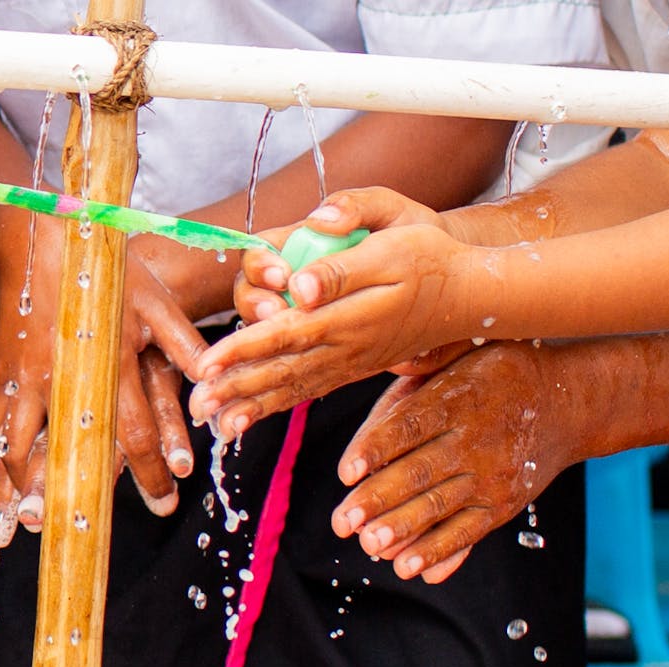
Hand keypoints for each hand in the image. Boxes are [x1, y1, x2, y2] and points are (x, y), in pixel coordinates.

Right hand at [0, 240, 211, 547]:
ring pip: (20, 447)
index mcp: (110, 361)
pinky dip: (0, 456)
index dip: (151, 472)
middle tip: (83, 530)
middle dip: (77, 497)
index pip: (134, 431)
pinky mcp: (2, 372)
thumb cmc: (105, 269)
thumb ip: (185, 344)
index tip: (166, 503)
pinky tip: (3, 482)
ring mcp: (27, 376)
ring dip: (21, 489)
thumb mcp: (156, 300)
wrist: (39, 235)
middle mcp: (66, 377)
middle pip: (69, 452)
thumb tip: (215, 381)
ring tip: (23, 526)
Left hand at [191, 189, 490, 436]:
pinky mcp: (355, 366)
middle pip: (282, 369)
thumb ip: (345, 265)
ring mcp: (352, 360)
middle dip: (235, 387)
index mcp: (351, 314)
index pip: (287, 334)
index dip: (244, 349)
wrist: (473, 293)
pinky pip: (310, 389)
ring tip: (215, 424)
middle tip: (195, 406)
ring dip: (252, 404)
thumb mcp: (396, 240)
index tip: (207, 364)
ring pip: (294, 386)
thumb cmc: (432, 257)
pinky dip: (278, 405)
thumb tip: (301, 286)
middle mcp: (348, 345)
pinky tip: (250, 418)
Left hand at [330, 339, 612, 583]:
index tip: (346, 472)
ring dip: (403, 530)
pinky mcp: (503, 506)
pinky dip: (440, 552)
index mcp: (456, 398)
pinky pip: (469, 532)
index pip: (410, 426)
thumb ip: (424, 364)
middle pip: (420, 472)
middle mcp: (474, 441)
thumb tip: (391, 359)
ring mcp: (491, 477)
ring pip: (440, 507)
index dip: (376, 449)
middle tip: (342, 521)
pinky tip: (409, 568)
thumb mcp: (465, 352)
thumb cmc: (497, 374)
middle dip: (378, 499)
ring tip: (370, 546)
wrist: (569, 403)